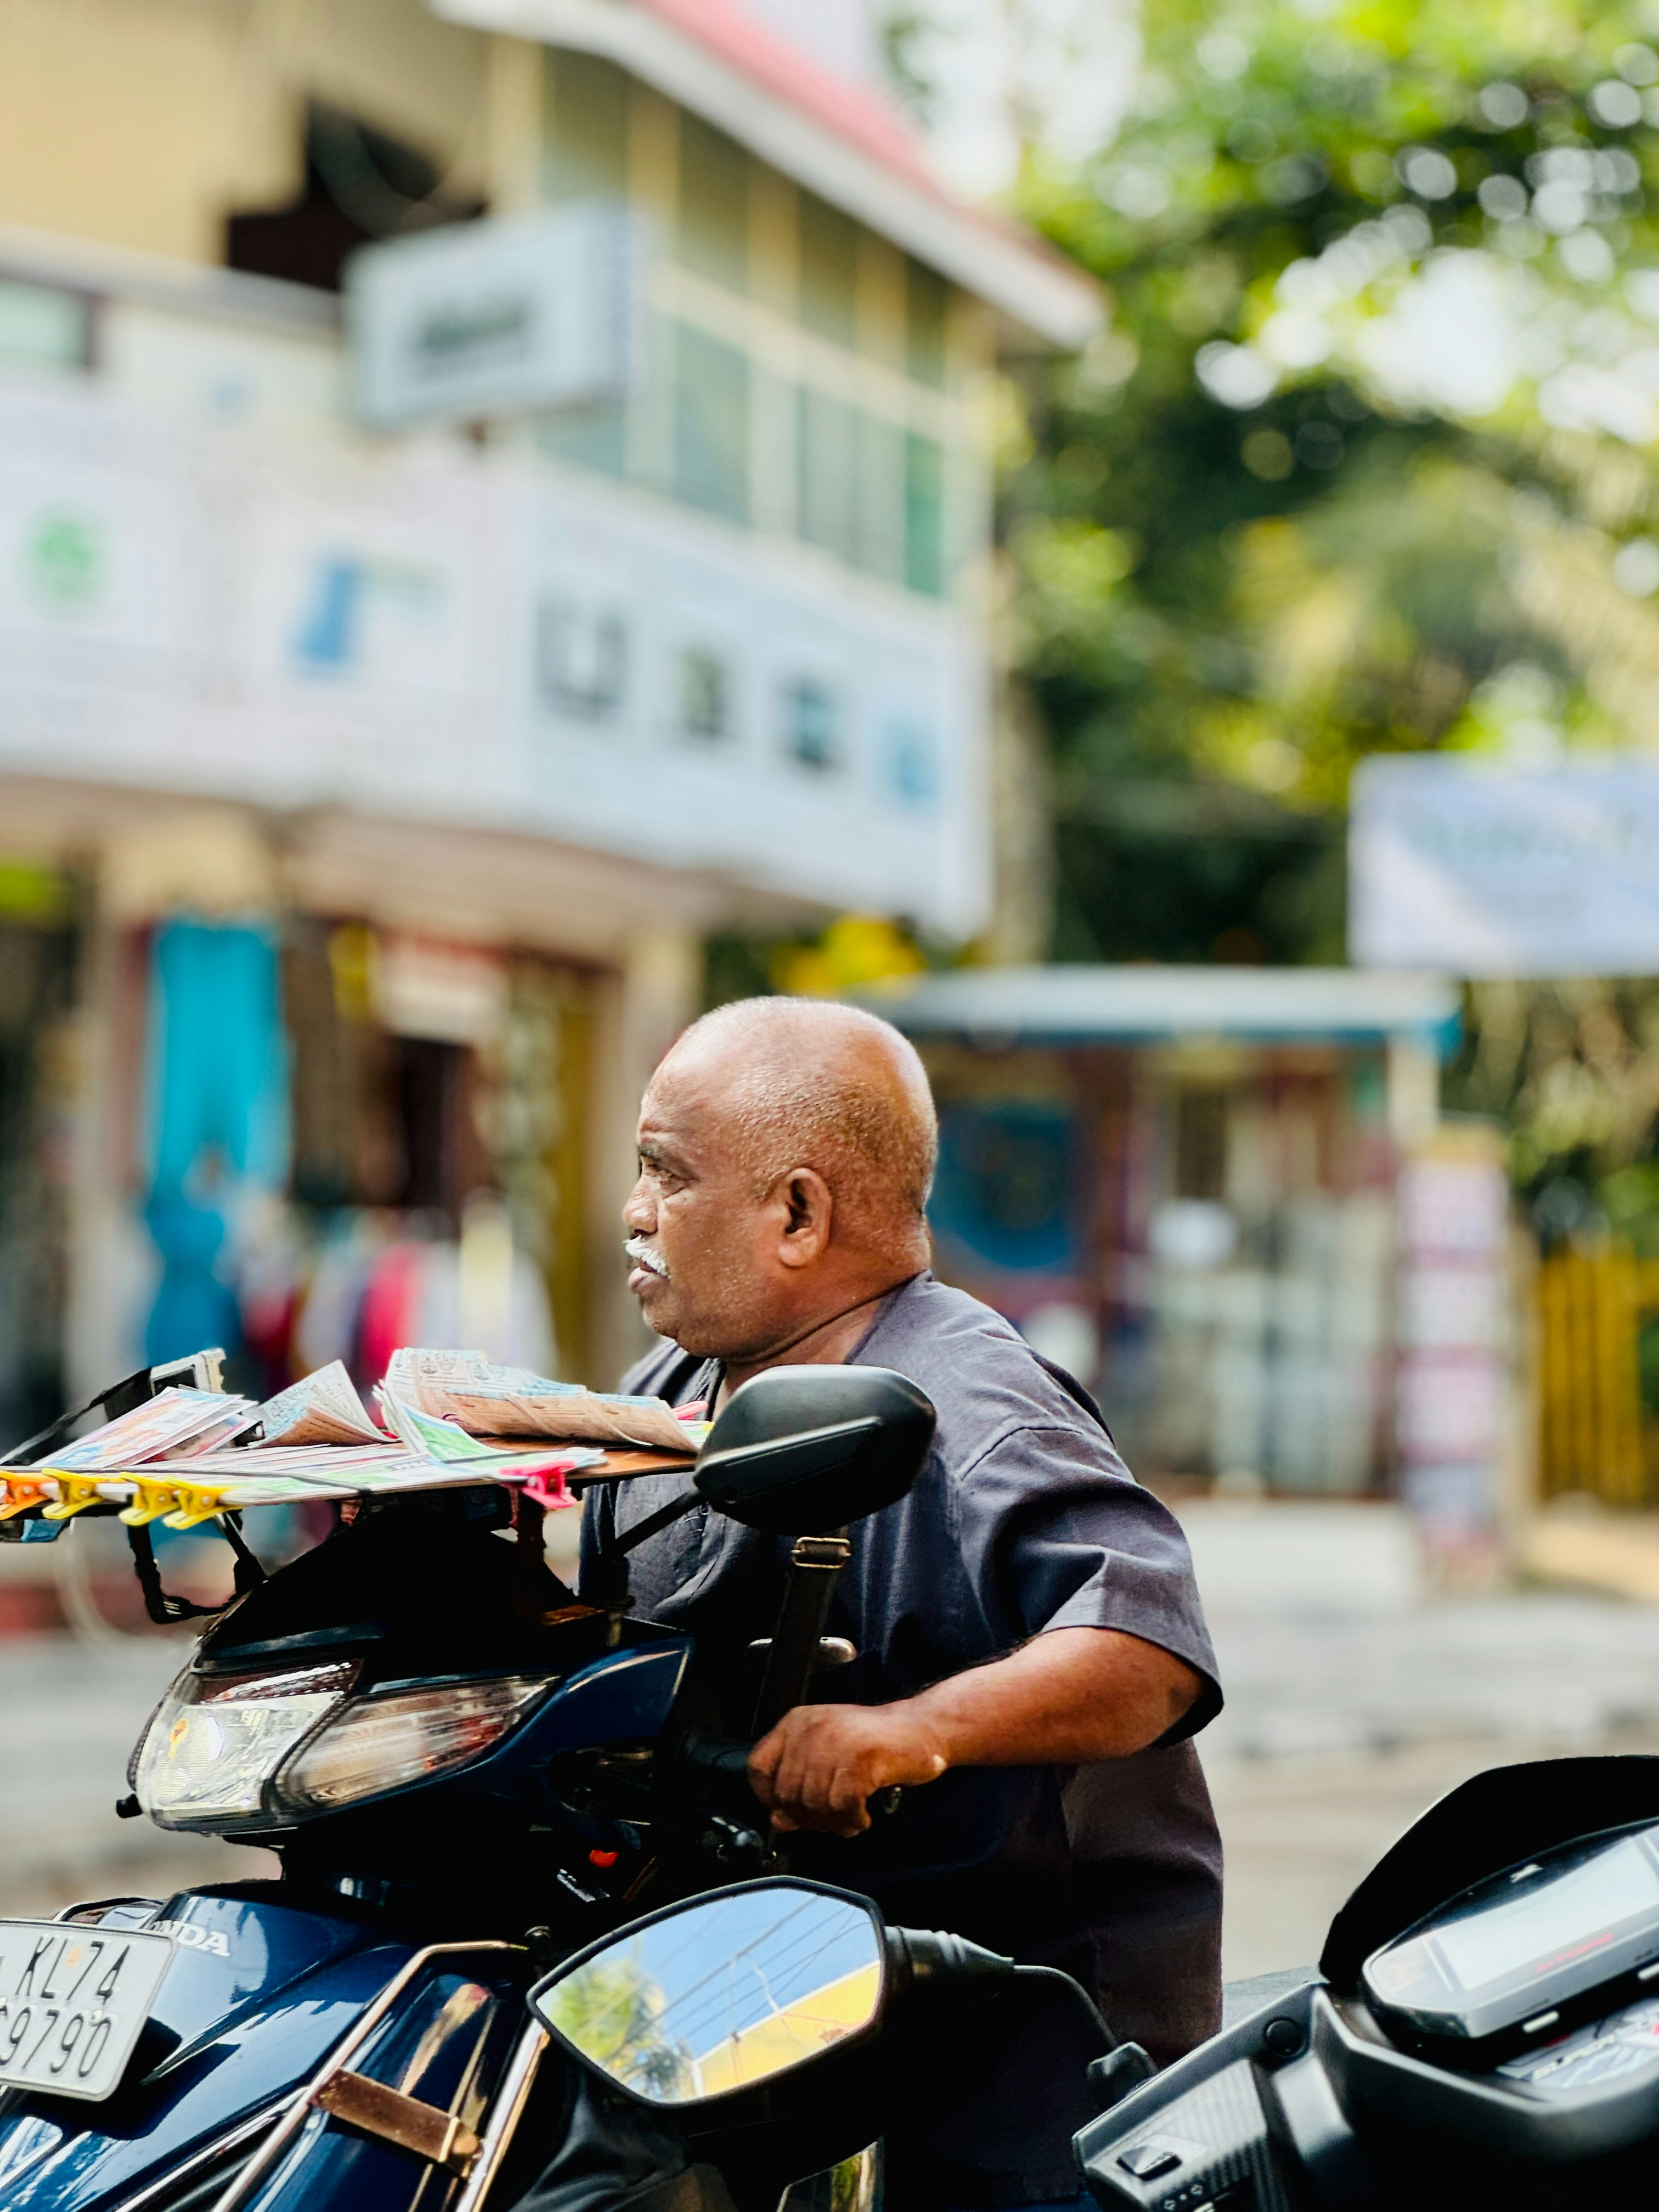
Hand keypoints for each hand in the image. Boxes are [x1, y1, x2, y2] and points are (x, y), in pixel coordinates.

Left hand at [748, 1702, 947, 1836]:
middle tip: (832, 1820)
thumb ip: (800, 1785)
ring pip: (815, 1804)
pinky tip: (863, 1813)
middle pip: (787, 1794)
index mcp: (797, 1723)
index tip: (787, 1812)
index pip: (758, 1767)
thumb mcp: (827, 1758)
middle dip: (809, 1819)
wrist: (920, 1729)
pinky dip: (853, 1820)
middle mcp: (811, 1728)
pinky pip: (843, 1806)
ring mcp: (836, 1741)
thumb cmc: (874, 1746)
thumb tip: (780, 1821)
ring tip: (850, 1817)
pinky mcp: (861, 1757)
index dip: (768, 1798)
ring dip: (834, 1823)